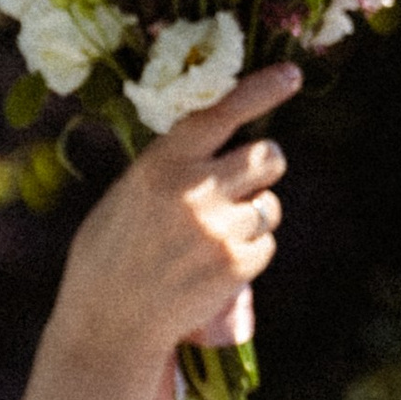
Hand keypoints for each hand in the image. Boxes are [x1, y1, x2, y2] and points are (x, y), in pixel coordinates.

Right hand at [44, 67, 298, 397]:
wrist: (109, 324)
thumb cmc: (111, 255)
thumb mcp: (127, 195)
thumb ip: (171, 168)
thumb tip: (219, 147)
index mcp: (161, 164)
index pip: (220, 112)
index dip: (260, 90)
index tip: (291, 74)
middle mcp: (194, 190)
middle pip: (268, 156)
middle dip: (263, 166)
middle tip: (243, 184)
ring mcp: (220, 229)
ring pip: (270, 204)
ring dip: (253, 216)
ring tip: (211, 240)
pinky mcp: (237, 266)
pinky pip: (266, 244)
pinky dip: (249, 252)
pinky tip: (214, 267)